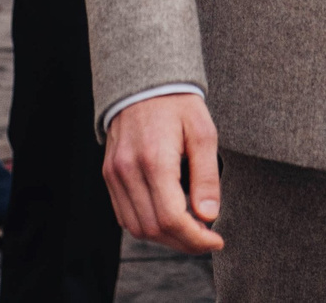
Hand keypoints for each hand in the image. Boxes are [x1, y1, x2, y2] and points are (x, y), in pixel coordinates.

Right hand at [102, 93, 223, 253]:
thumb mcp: (203, 133)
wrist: (143, 82)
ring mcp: (114, 173)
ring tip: (189, 229)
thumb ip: (206, 176)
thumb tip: (209, 215)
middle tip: (207, 237)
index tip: (216, 240)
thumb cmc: (178, 105)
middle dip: (184, 242)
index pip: (173, 218)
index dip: (196, 239)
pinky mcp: (109, 175)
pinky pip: (125, 215)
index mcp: (155, 159)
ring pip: (137, 228)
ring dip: (165, 238)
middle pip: (155, 229)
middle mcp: (128, 169)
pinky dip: (147, 225)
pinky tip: (168, 217)